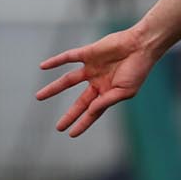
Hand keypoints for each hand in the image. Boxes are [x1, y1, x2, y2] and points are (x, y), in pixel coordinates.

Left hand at [36, 28, 158, 136]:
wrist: (141, 46)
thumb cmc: (138, 70)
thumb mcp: (125, 91)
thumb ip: (106, 101)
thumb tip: (89, 111)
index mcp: (109, 93)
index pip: (93, 111)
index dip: (83, 123)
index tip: (71, 134)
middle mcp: (98, 82)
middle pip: (80, 101)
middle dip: (70, 114)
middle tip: (58, 127)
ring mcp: (92, 68)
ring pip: (68, 81)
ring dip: (53, 89)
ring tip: (39, 97)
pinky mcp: (89, 53)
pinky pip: (69, 57)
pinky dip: (56, 61)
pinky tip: (43, 67)